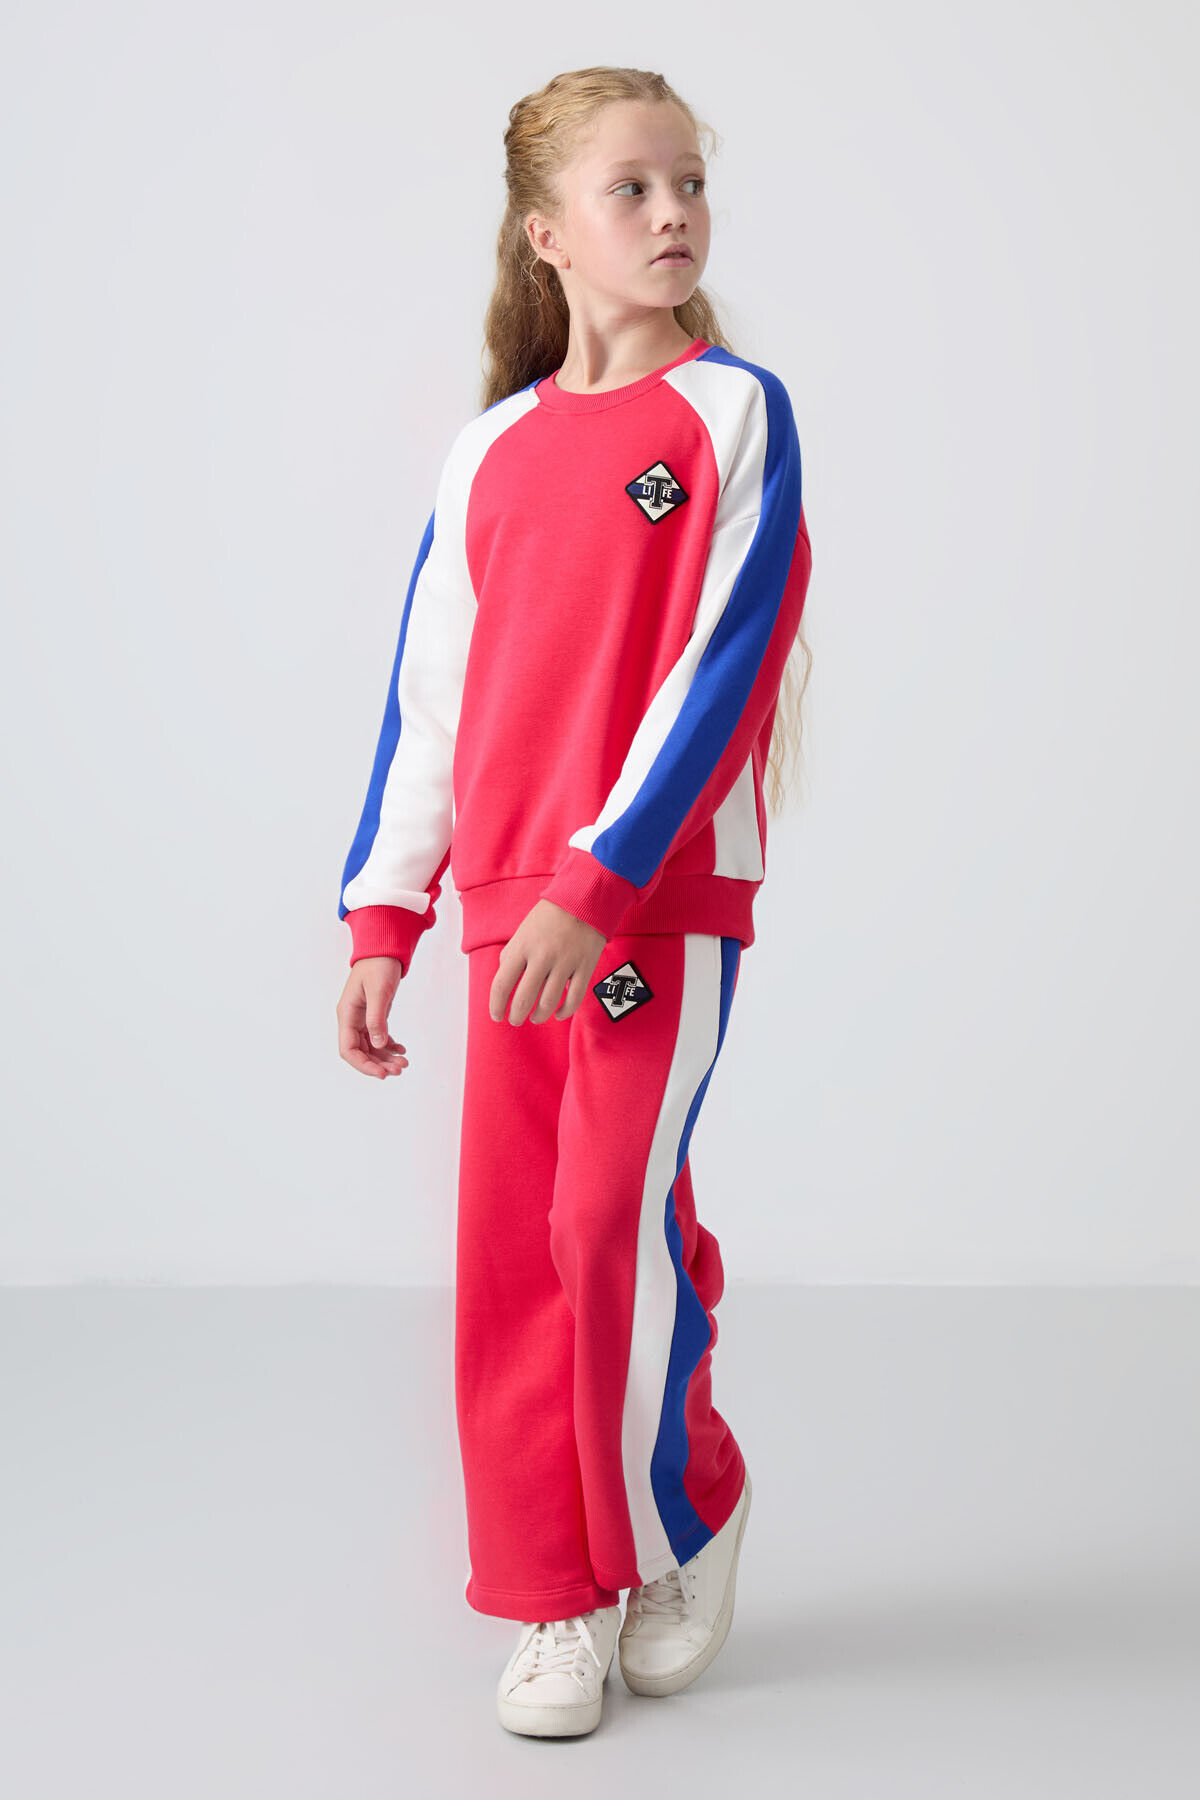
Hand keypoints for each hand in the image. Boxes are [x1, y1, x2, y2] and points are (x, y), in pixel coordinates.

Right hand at [337, 957, 409, 1078]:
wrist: (384, 949)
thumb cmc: (379, 965)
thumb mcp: (379, 991)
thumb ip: (377, 1019)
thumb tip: (379, 1045)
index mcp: (347, 1014)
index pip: (348, 1049)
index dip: (363, 1065)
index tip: (381, 1074)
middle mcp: (351, 1019)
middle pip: (360, 1052)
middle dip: (378, 1064)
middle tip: (400, 1069)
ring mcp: (362, 1018)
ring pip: (370, 1047)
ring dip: (385, 1058)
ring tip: (404, 1063)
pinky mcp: (373, 1016)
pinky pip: (378, 1038)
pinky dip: (389, 1046)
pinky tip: (402, 1050)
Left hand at [490, 900, 607, 1024]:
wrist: (583, 899)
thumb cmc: (549, 917)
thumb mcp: (523, 932)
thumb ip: (511, 955)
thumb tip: (505, 982)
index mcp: (522, 947)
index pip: (502, 984)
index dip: (496, 1005)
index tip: (496, 1016)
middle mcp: (542, 956)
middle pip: (524, 998)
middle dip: (516, 1016)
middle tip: (515, 1020)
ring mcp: (565, 962)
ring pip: (548, 1003)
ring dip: (539, 1016)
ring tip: (535, 1018)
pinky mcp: (585, 967)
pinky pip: (574, 999)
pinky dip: (564, 1012)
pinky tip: (558, 1014)